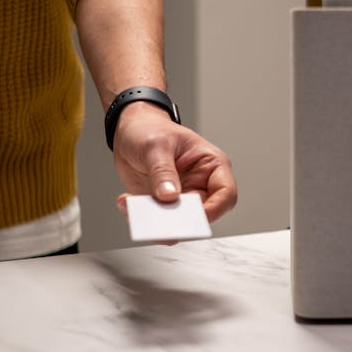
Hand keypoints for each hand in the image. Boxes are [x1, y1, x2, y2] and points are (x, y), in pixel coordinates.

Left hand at [112, 103, 236, 222]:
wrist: (130, 130)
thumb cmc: (151, 129)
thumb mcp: (156, 145)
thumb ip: (163, 172)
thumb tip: (169, 196)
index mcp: (211, 165)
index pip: (225, 193)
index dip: (215, 209)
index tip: (195, 216)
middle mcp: (199, 184)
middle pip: (201, 214)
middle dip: (181, 221)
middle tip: (162, 220)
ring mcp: (180, 196)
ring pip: (177, 222)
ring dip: (157, 222)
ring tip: (136, 209)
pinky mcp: (161, 204)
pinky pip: (155, 220)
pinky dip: (140, 216)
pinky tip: (125, 202)